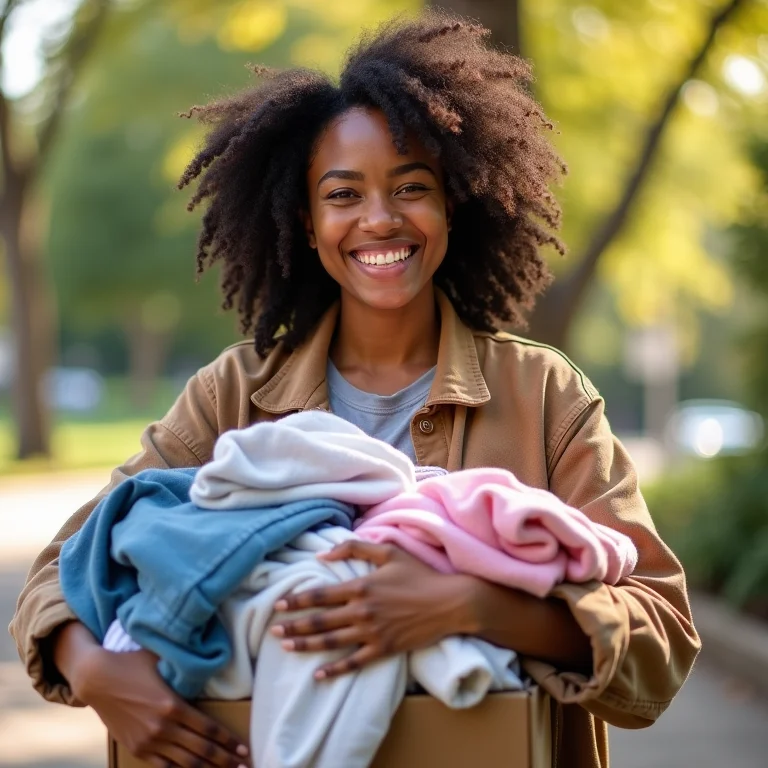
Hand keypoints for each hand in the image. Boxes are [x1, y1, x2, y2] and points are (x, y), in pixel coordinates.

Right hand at [57, 624, 248, 767]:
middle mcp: (163, 727)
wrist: (97, 679)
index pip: (209, 729)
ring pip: (185, 763)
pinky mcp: (137, 749)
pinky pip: (164, 767)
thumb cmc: (134, 663)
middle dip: (225, 759)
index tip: (244, 748)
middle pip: (202, 750)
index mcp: (173, 705)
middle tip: (245, 765)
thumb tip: (209, 654)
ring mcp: (149, 741)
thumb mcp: (163, 659)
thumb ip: (186, 663)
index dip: (229, 741)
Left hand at [270, 540, 476, 678]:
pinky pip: (353, 662)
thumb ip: (355, 548)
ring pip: (331, 641)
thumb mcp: (389, 552)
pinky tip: (318, 674)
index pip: (321, 595)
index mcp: (361, 586)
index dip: (297, 600)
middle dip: (294, 625)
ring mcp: (372, 633)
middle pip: (320, 620)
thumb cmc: (419, 574)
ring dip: (306, 644)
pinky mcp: (383, 650)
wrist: (449, 602)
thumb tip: (324, 555)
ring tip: (286, 647)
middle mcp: (362, 611)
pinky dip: (334, 669)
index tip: (279, 604)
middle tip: (273, 631)